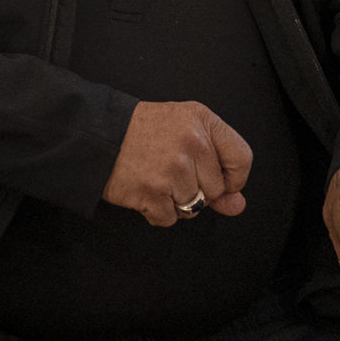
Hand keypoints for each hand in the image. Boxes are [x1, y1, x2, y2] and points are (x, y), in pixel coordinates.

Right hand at [101, 100, 252, 226]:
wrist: (98, 134)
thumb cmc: (143, 131)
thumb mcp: (186, 131)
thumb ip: (217, 167)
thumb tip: (236, 205)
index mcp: (203, 121)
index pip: (241, 159)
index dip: (232, 178)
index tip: (216, 178)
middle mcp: (191, 143)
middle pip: (216, 190)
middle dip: (197, 189)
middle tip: (172, 171)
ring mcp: (171, 169)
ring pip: (193, 207)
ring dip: (175, 201)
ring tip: (157, 179)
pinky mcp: (151, 192)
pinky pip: (170, 219)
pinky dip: (157, 211)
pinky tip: (145, 190)